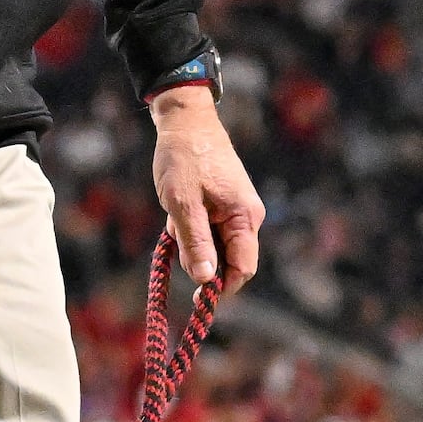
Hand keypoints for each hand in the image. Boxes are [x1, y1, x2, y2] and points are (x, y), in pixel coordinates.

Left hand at [147, 81, 262, 295]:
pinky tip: (177, 214)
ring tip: (175, 219)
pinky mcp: (225, 205)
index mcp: (244, 217)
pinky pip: (210, 231)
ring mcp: (237, 210)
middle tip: (176, 241)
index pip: (243, 268)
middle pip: (229, 260)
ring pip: (217, 246)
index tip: (198, 298)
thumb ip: (195, 242)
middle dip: (202, 260)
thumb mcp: (182, 204)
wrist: (185, 122)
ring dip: (193, 243)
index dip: (222, 288)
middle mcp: (247, 216)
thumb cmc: (184, 159)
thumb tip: (206, 280)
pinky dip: (192, 230)